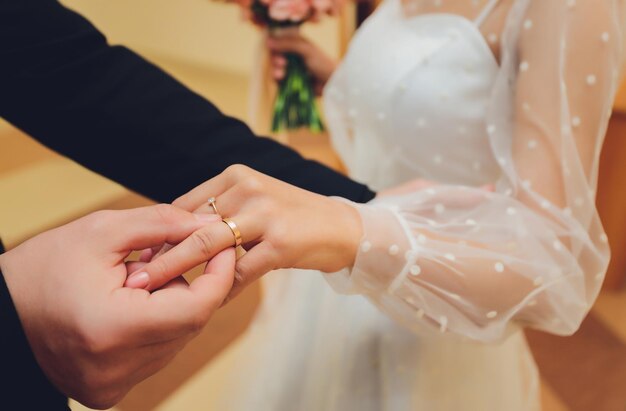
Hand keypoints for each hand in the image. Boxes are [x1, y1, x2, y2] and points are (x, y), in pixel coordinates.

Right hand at [0, 205, 234, 408]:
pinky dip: (153, 328)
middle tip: (154, 262)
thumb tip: (213, 227)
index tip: (223, 247)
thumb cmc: (43, 266)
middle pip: (189, 324)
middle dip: (185, 286)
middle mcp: (115, 369)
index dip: (219, 275)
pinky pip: (155, 355)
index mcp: (114, 329)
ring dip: (168, 308)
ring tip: (129, 286)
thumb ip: (164, 225)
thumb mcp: (103, 231)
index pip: (197, 308)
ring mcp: (111, 387)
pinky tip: (123, 309)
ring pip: (176, 340)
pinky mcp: (106, 393)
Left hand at [127, 165, 361, 298]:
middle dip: (161, 254)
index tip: (140, 255)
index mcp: (236, 176)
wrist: (343, 227)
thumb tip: (175, 235)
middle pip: (192, 224)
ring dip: (181, 272)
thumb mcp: (255, 201)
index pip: (186, 204)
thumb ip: (221, 210)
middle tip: (134, 277)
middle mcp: (248, 188)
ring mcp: (265, 214)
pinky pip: (241, 271)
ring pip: (210, 246)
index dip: (160, 233)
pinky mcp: (281, 242)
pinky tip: (210, 302)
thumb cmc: (293, 217)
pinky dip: (222, 288)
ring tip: (156, 293)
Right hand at [267, 32, 336, 95]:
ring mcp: (290, 67)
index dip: (273, 43)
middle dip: (275, 58)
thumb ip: (288, 44)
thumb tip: (268, 41)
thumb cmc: (322, 63)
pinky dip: (277, 78)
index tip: (273, 47)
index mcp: (296, 42)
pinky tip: (281, 78)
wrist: (330, 83)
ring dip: (275, 69)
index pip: (278, 38)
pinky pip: (277, 78)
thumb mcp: (305, 49)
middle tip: (282, 63)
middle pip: (274, 53)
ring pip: (275, 66)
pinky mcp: (289, 79)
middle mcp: (291, 53)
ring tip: (281, 74)